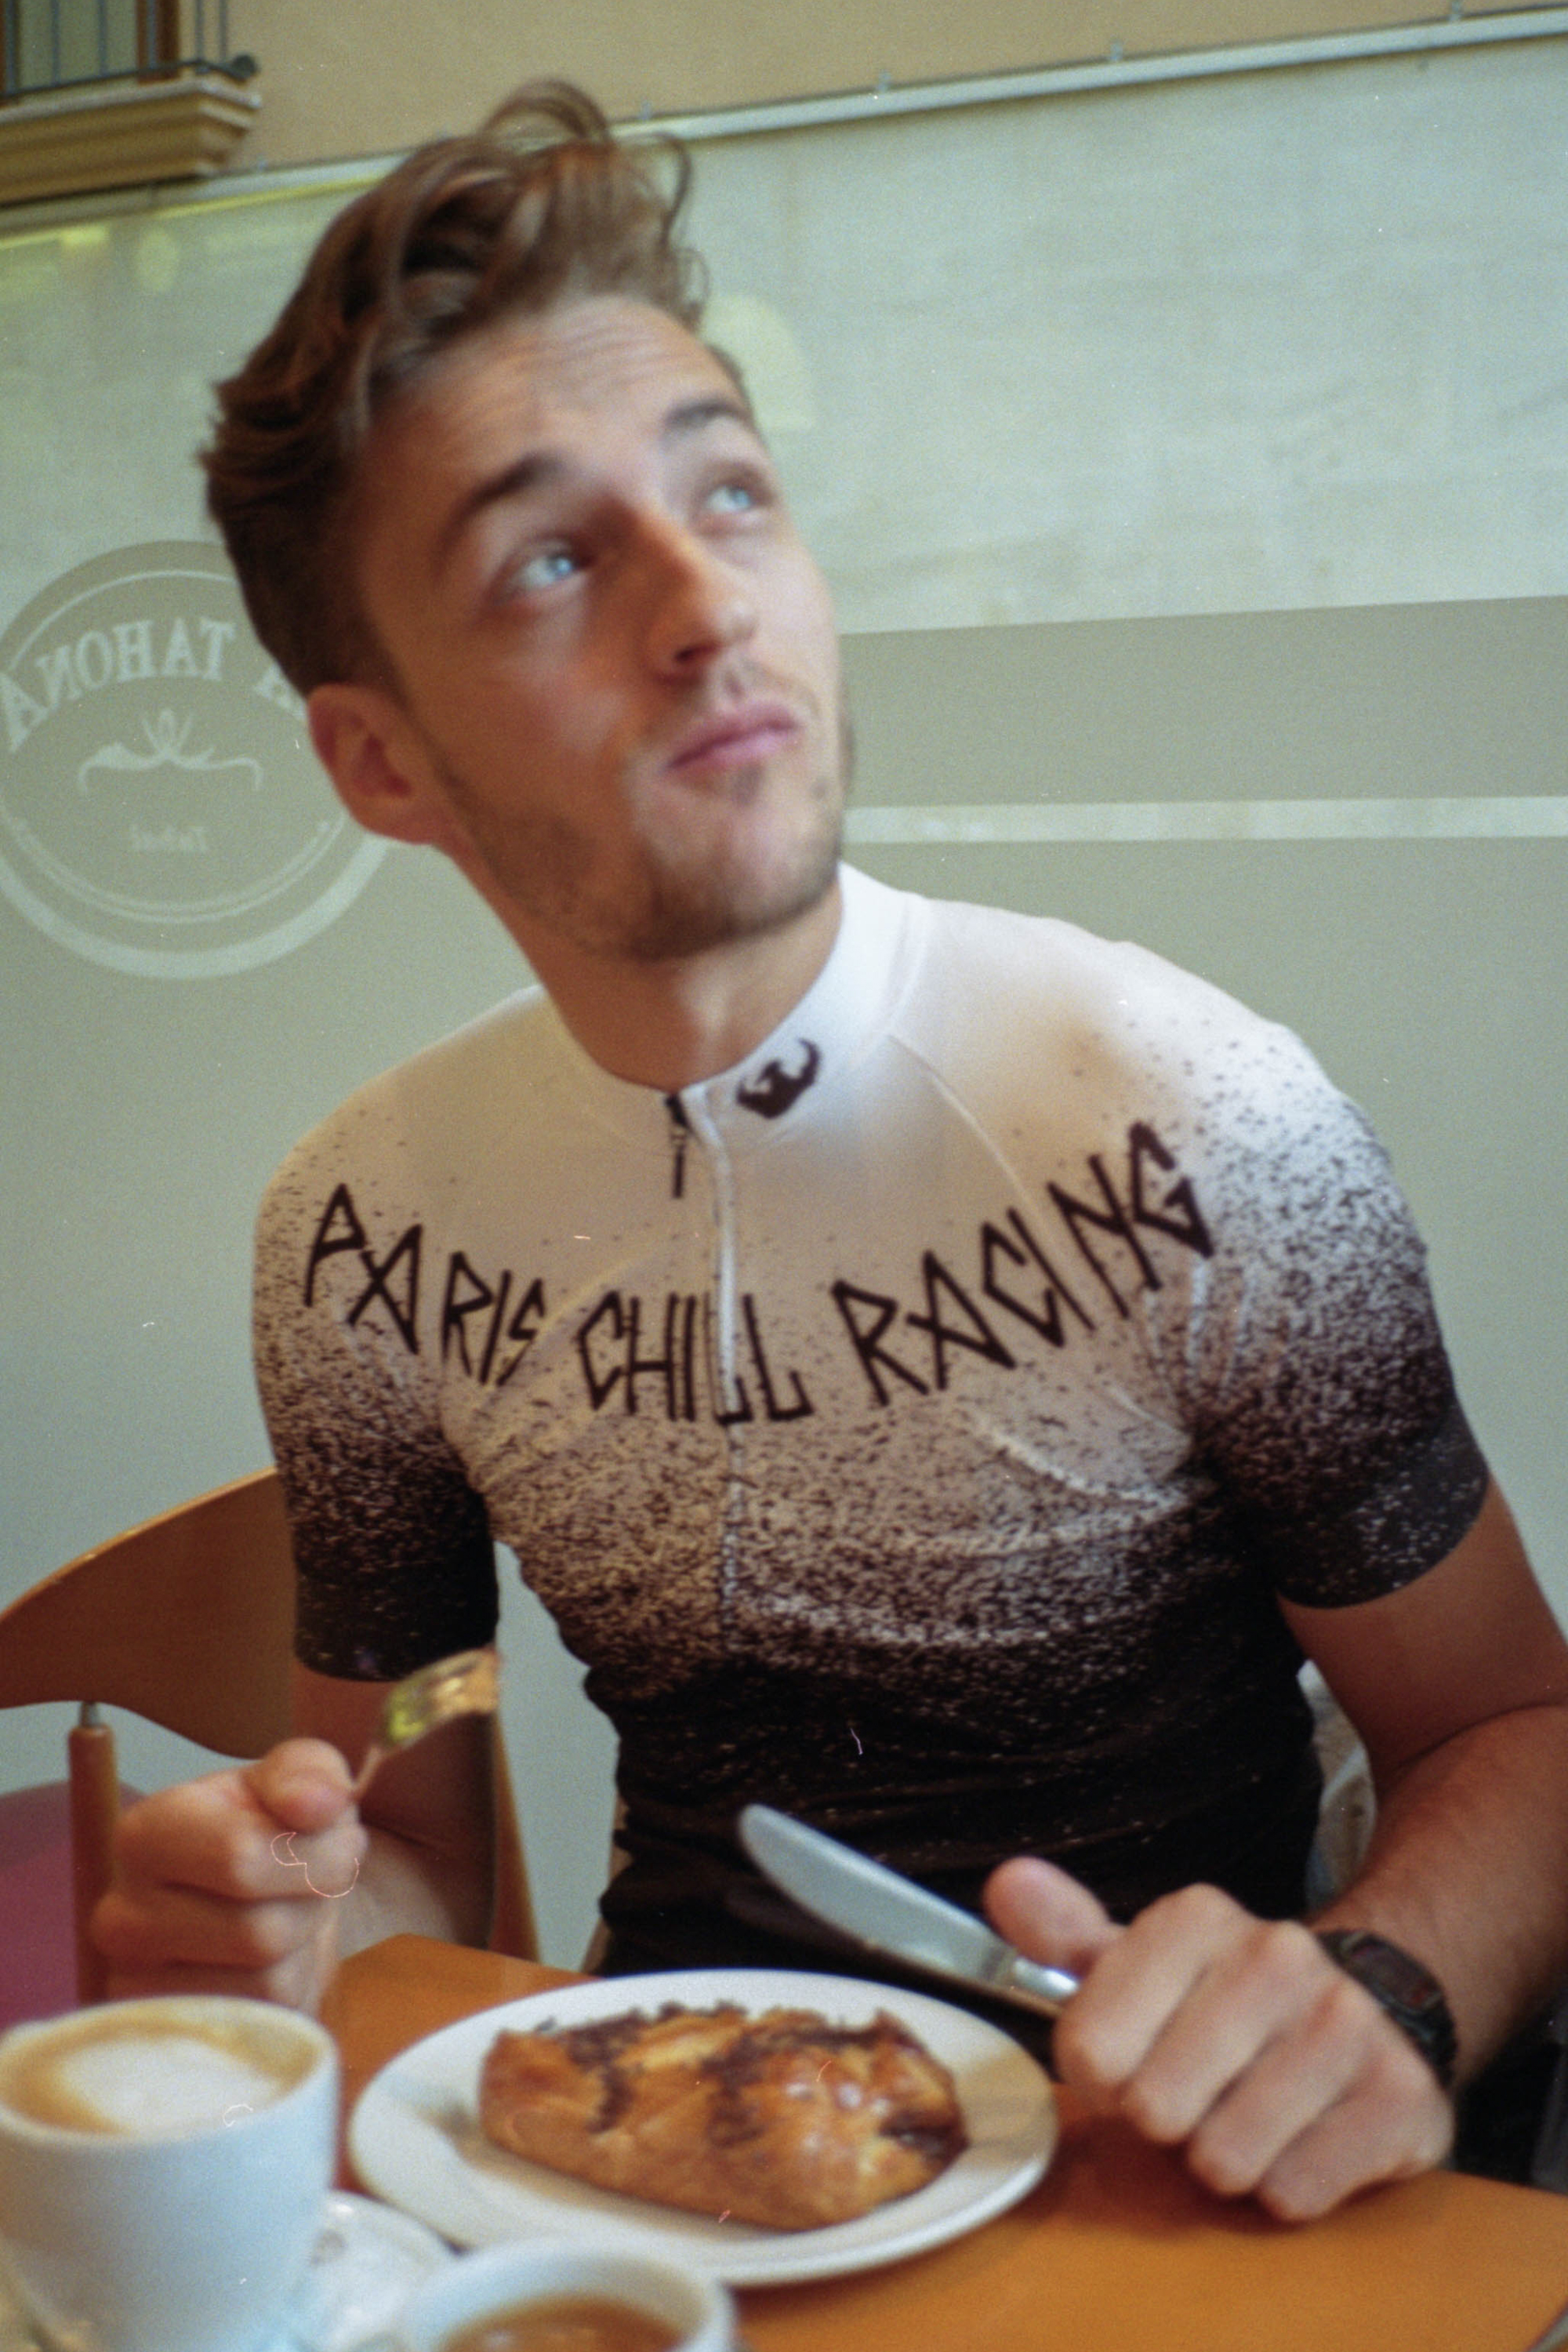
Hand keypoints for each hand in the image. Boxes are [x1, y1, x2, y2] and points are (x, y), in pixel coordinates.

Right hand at [93, 1740, 367, 2011]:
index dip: (315, 1853)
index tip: (331, 1835)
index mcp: (144, 1834)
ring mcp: (137, 1986)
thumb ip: (310, 1772)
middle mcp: (121, 1916)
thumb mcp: (298, 1777)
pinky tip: (277, 1956)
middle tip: (314, 1879)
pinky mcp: (170, 2034)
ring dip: (306, 1945)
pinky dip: (294, 1987)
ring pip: (266, 1982)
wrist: (265, 1894)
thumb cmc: (277, 1825)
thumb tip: (317, 1803)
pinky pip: (266, 2021)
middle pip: (259, 1932)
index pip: (238, 1858)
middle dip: (314, 1903)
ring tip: (293, 1911)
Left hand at [984, 1857, 1453, 2219]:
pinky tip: (1304, 2137)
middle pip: (1155, 2110)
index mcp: (1195, 1919)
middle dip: (1167, 2125)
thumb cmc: (1222, 2003)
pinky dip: (1289, 2186)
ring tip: (1249, 2114)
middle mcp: (1276, 1955)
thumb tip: (1008, 1884)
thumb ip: (1062, 1935)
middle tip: (1198, 2095)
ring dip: (1227, 2160)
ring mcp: (1345, 2023)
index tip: (1130, 2064)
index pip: (1089, 2049)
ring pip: (1225, 2159)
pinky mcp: (1399, 2097)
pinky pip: (1294, 2193)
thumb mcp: (1137, 1962)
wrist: (1365, 2014)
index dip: (1101, 2079)